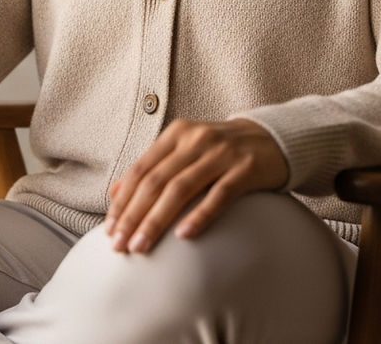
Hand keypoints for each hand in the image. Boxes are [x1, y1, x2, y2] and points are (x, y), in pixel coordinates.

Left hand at [104, 117, 287, 252]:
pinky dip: (199, 216)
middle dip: (133, 215)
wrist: (271, 139)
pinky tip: (183, 236)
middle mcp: (195, 139)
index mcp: (176, 133)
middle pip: (156, 181)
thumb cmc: (220, 151)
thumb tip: (115, 193)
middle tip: (119, 244)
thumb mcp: (184, 150)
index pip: (141, 169)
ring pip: (181, 189)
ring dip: (157, 220)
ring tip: (141, 246)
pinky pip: (219, 195)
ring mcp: (221, 153)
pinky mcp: (245, 169)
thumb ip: (152, 168)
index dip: (123, 200)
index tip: (109, 229)